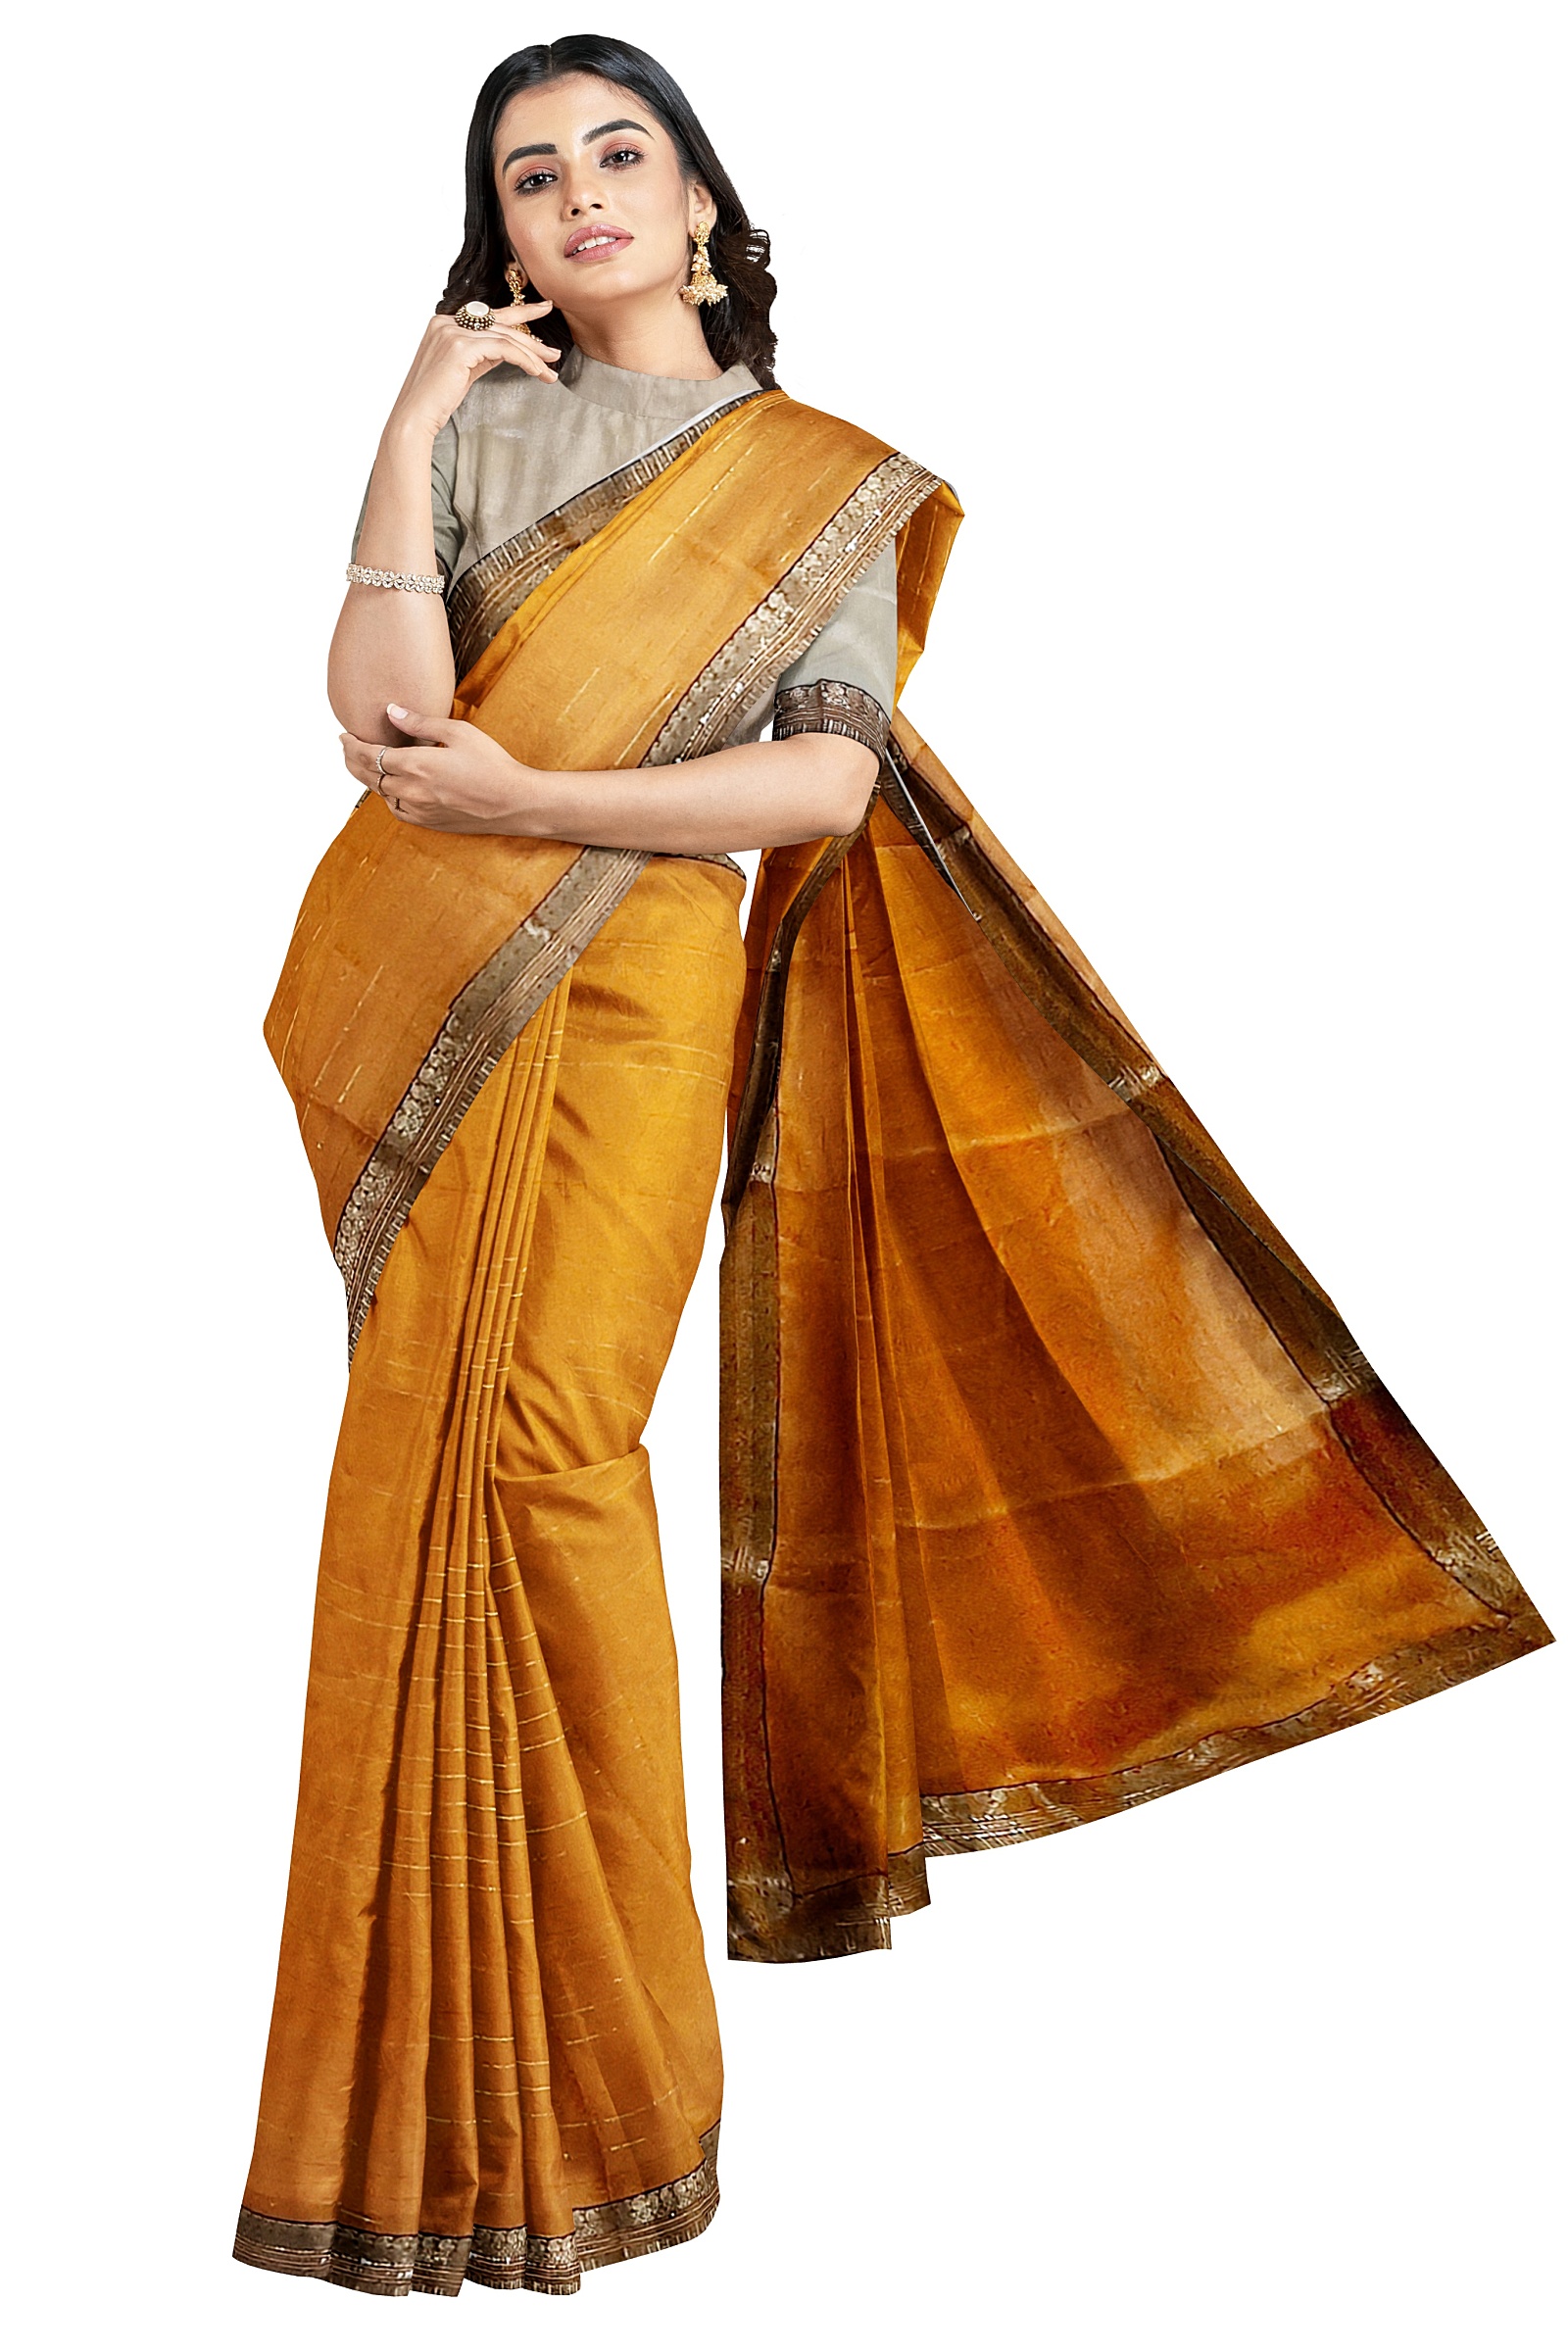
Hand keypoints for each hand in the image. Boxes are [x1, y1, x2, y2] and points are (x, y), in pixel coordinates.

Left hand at [341, 704, 541, 833]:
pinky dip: (388, 798)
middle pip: (368, 776)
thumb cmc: (492, 765)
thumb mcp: (458, 732)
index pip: (369, 755)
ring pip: (381, 795)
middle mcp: (412, 790)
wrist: (514, 802)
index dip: (352, 746)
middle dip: (352, 761)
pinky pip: (397, 811)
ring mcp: (419, 809)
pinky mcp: (429, 823)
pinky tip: (390, 789)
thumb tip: (392, 711)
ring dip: (369, 780)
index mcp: (416, 764)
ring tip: (364, 766)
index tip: (344, 737)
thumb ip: (420, 723)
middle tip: (346, 749)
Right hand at [386, 300, 560, 441]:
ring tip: (550, 370)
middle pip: (500, 325)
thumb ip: (483, 353)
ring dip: (532, 355)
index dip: (519, 312)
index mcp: (445, 322)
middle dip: (531, 340)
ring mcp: (451, 331)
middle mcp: (446, 321)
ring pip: (504, 337)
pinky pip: (502, 348)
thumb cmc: (437, 400)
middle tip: (554, 352)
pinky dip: (523, 359)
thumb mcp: (464, 369)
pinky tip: (536, 371)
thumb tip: (509, 348)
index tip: (543, 309)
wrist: (415, 417)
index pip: (489, 314)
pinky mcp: (459, 346)